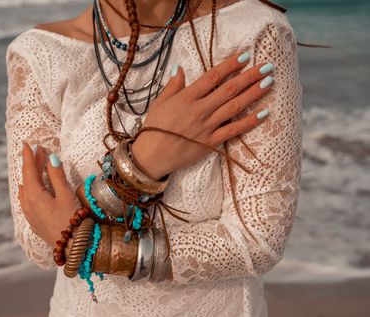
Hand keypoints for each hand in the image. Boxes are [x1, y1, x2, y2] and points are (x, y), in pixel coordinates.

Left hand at [17, 142, 81, 248]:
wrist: (71, 248)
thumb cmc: (71, 220)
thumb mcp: (66, 195)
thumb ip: (57, 176)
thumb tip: (52, 158)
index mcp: (34, 195)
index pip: (29, 170)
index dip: (28, 156)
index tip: (28, 144)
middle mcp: (27, 204)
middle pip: (27, 179)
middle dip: (31, 164)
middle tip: (37, 151)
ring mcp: (29, 214)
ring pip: (25, 190)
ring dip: (30, 177)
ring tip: (37, 167)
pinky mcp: (34, 221)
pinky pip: (26, 200)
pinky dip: (30, 189)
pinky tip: (34, 189)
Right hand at [131, 51, 274, 179]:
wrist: (151, 156)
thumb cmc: (153, 128)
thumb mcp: (159, 102)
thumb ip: (172, 85)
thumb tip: (179, 68)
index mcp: (187, 97)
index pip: (213, 77)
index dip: (230, 65)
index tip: (245, 56)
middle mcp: (200, 110)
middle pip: (229, 89)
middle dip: (250, 76)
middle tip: (268, 66)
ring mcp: (207, 126)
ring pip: (235, 106)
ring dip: (254, 93)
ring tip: (269, 82)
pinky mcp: (211, 142)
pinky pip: (233, 130)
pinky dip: (249, 122)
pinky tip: (264, 113)